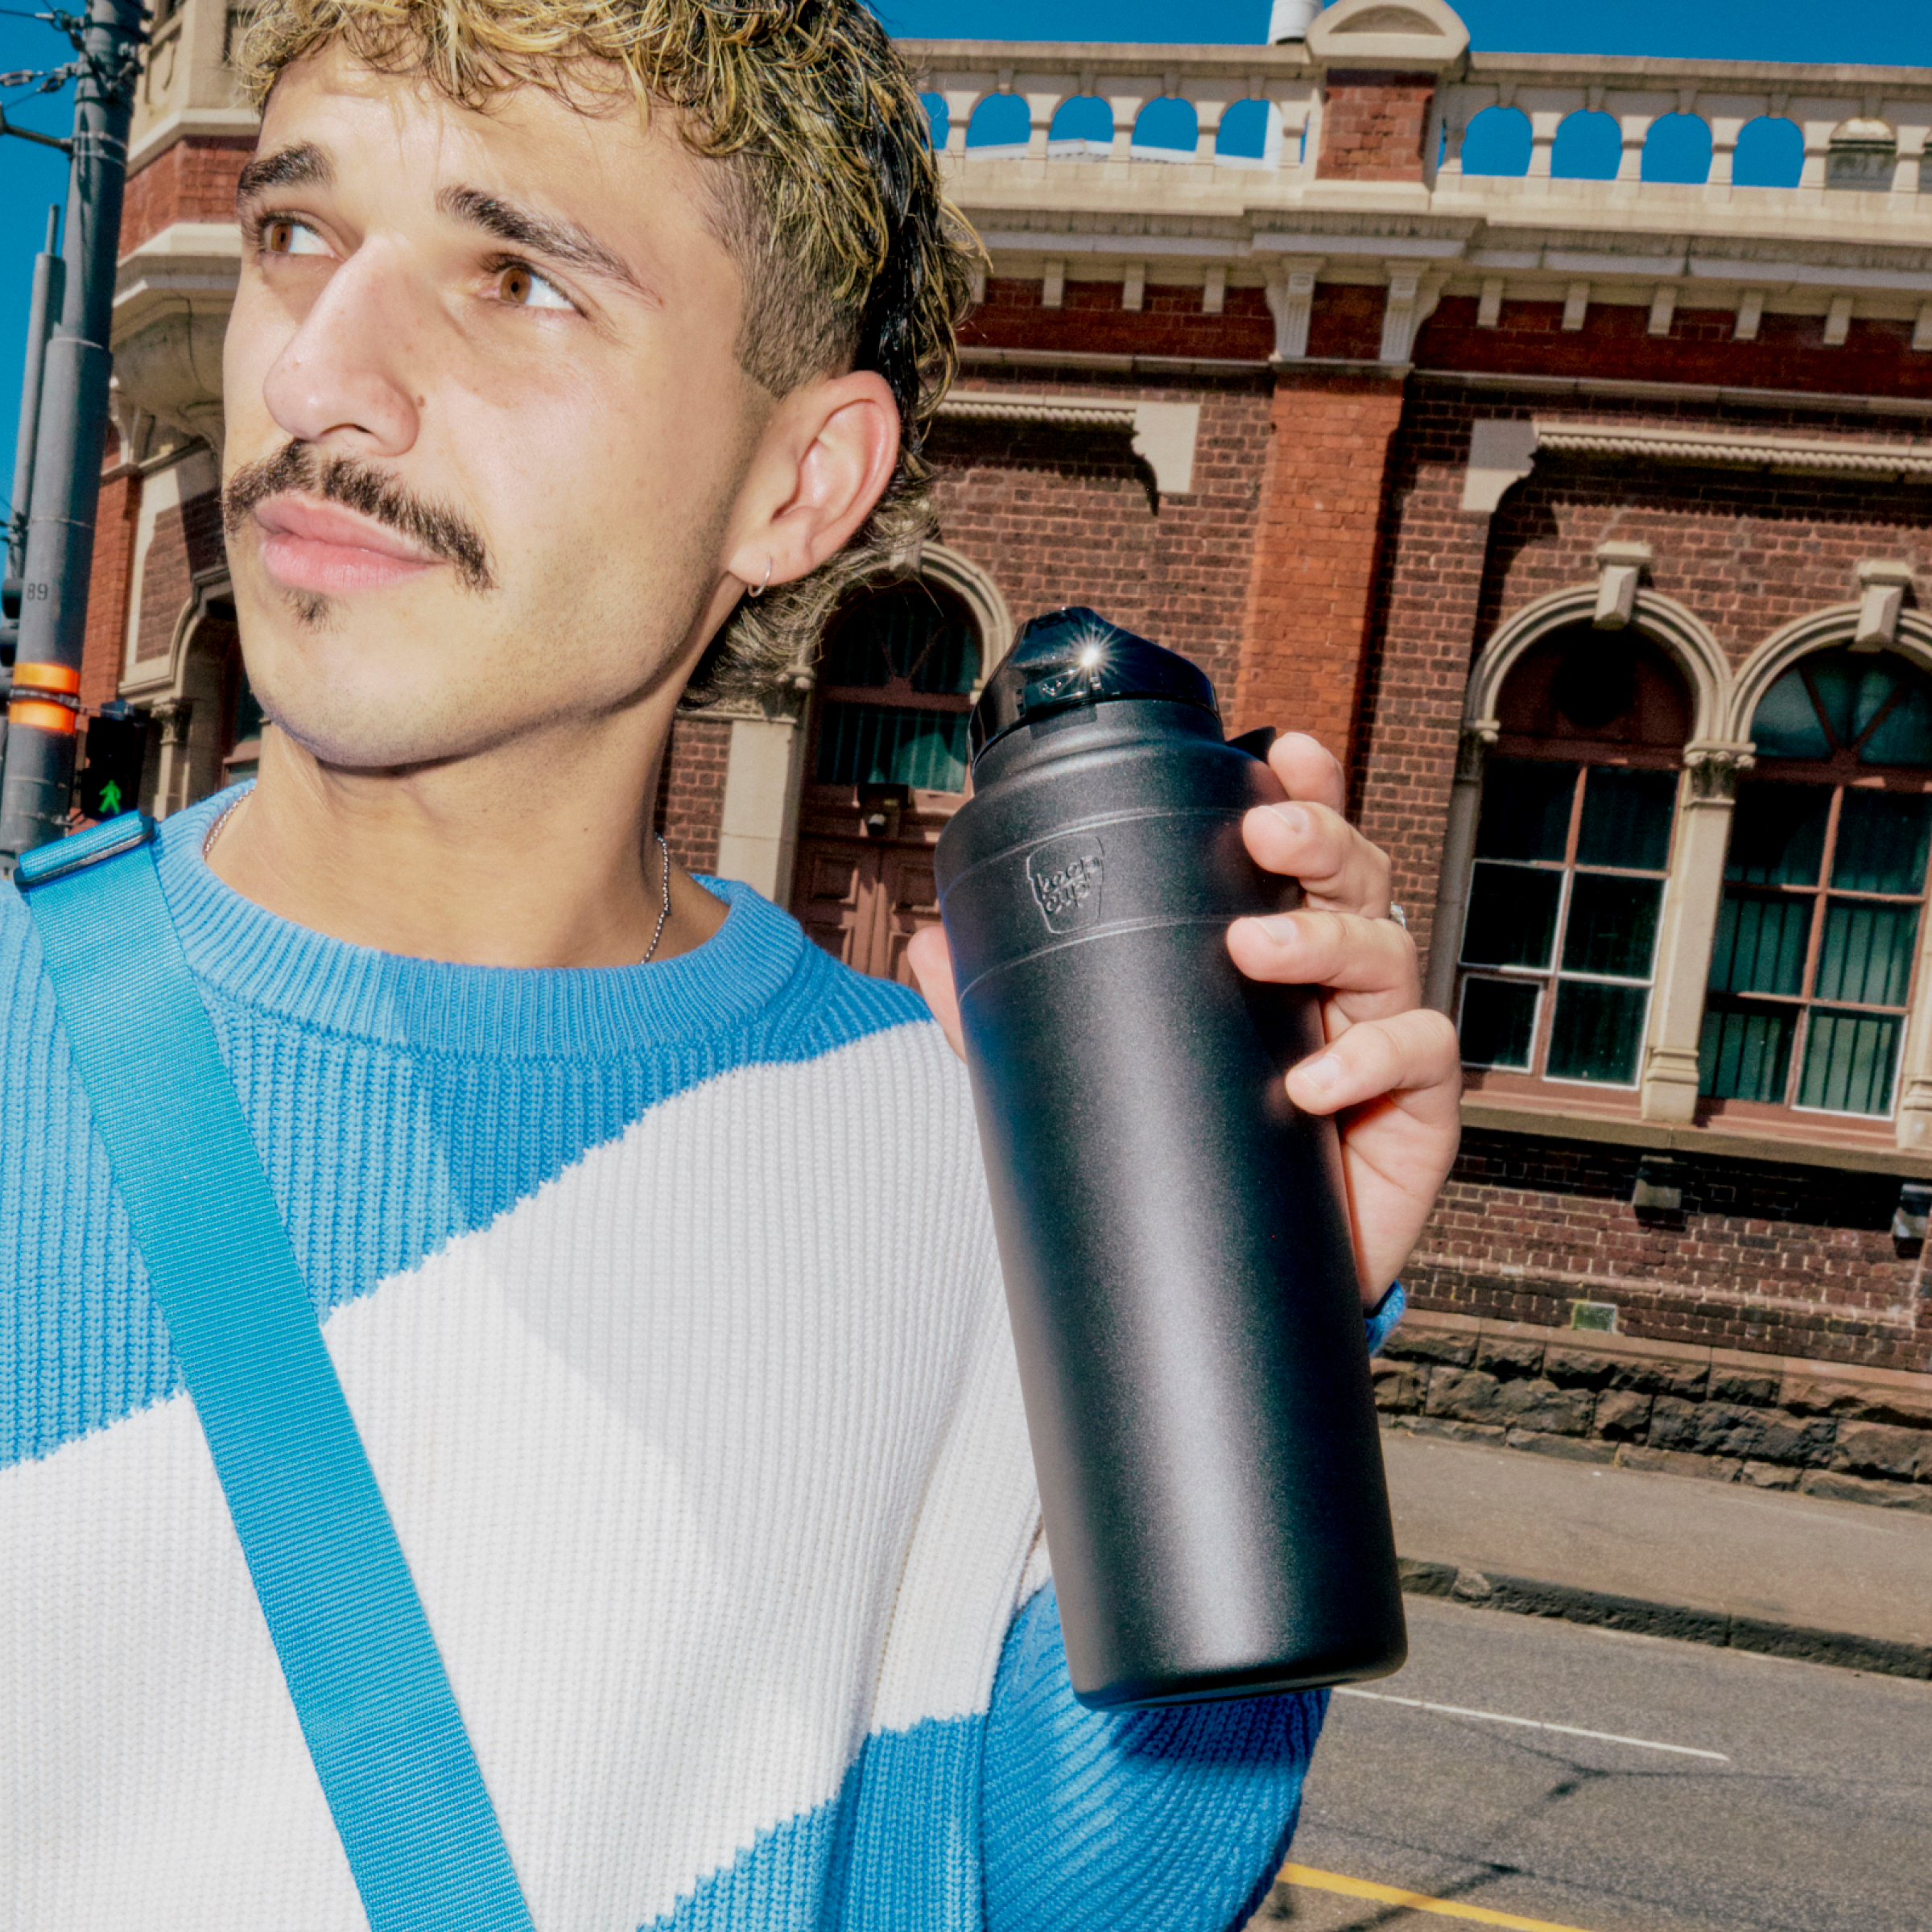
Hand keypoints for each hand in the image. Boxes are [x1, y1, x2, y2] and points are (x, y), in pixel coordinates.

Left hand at [905, 731, 1460, 1309]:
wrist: (1240, 1276)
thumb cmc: (1186, 1148)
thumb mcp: (1092, 1071)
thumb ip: (1012, 1013)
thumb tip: (929, 946)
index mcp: (1273, 942)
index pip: (1296, 853)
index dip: (1303, 792)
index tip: (1277, 751)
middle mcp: (1335, 977)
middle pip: (1353, 876)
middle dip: (1317, 838)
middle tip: (1261, 833)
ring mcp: (1381, 1035)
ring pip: (1386, 948)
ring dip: (1324, 937)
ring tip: (1256, 949)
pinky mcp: (1417, 1111)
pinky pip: (1420, 1056)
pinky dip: (1371, 1057)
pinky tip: (1311, 1081)